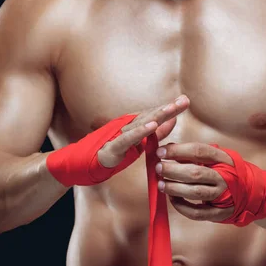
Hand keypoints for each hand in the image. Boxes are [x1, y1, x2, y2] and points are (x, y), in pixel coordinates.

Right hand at [46, 95, 189, 186]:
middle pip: (149, 116)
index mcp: (132, 126)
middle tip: (184, 101)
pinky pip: (127, 139)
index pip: (153, 115)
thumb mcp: (135, 144)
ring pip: (140, 124)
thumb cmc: (108, 153)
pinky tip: (152, 127)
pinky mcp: (111, 148)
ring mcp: (117, 136)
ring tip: (171, 109)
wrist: (79, 165)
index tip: (185, 101)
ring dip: (156, 116)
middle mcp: (124, 126)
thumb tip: (172, 122)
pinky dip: (140, 132)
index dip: (169, 108)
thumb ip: (153, 134)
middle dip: (168, 109)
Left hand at [155, 142, 234, 221]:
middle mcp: (225, 177)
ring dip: (175, 188)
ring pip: (195, 192)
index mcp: (223, 159)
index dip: (178, 151)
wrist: (250, 192)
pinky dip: (182, 207)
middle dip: (173, 170)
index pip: (199, 151)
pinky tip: (172, 199)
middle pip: (195, 172)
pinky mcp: (220, 213)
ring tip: (161, 184)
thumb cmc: (225, 172)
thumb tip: (167, 149)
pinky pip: (197, 212)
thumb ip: (192, 155)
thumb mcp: (215, 159)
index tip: (160, 152)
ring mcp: (223, 196)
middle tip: (158, 168)